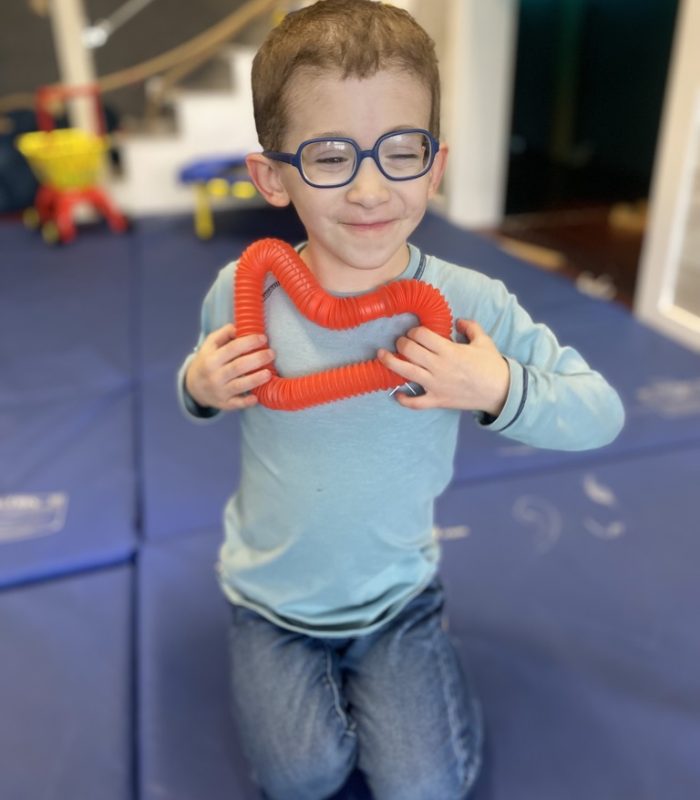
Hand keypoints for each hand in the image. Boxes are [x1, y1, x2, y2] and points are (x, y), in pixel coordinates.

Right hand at [185, 324, 274, 410]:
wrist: (194, 386)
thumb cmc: (208, 361)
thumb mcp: (210, 345)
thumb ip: (224, 334)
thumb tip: (240, 327)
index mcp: (211, 359)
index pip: (232, 348)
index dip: (249, 342)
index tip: (263, 338)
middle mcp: (215, 375)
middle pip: (238, 366)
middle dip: (257, 359)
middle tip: (271, 354)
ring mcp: (220, 391)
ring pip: (240, 385)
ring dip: (256, 379)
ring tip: (269, 373)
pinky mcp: (225, 403)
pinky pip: (237, 404)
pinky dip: (247, 402)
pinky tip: (256, 397)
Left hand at [377, 319, 508, 413]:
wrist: (501, 391)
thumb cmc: (492, 365)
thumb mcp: (483, 341)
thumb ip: (470, 327)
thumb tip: (459, 321)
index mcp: (449, 350)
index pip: (421, 335)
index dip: (414, 331)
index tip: (415, 332)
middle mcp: (438, 367)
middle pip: (409, 350)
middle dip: (402, 342)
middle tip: (402, 342)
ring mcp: (436, 385)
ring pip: (405, 372)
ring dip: (390, 362)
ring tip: (381, 356)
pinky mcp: (437, 400)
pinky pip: (416, 403)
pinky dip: (404, 400)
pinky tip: (396, 394)